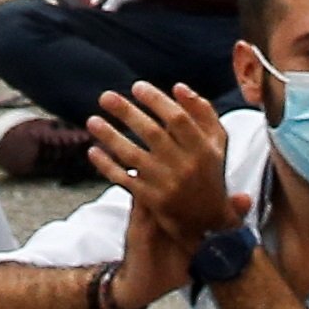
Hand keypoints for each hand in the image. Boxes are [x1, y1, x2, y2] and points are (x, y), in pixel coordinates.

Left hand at [86, 80, 238, 251]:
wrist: (208, 221)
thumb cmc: (209, 172)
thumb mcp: (217, 142)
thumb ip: (203, 113)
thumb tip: (179, 87)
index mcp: (203, 149)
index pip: (178, 119)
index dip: (157, 101)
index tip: (137, 87)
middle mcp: (185, 166)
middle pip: (152, 134)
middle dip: (126, 113)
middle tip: (105, 96)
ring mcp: (166, 184)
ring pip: (133, 156)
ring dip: (110, 137)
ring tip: (92, 121)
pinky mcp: (151, 200)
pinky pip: (124, 180)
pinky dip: (107, 166)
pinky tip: (93, 151)